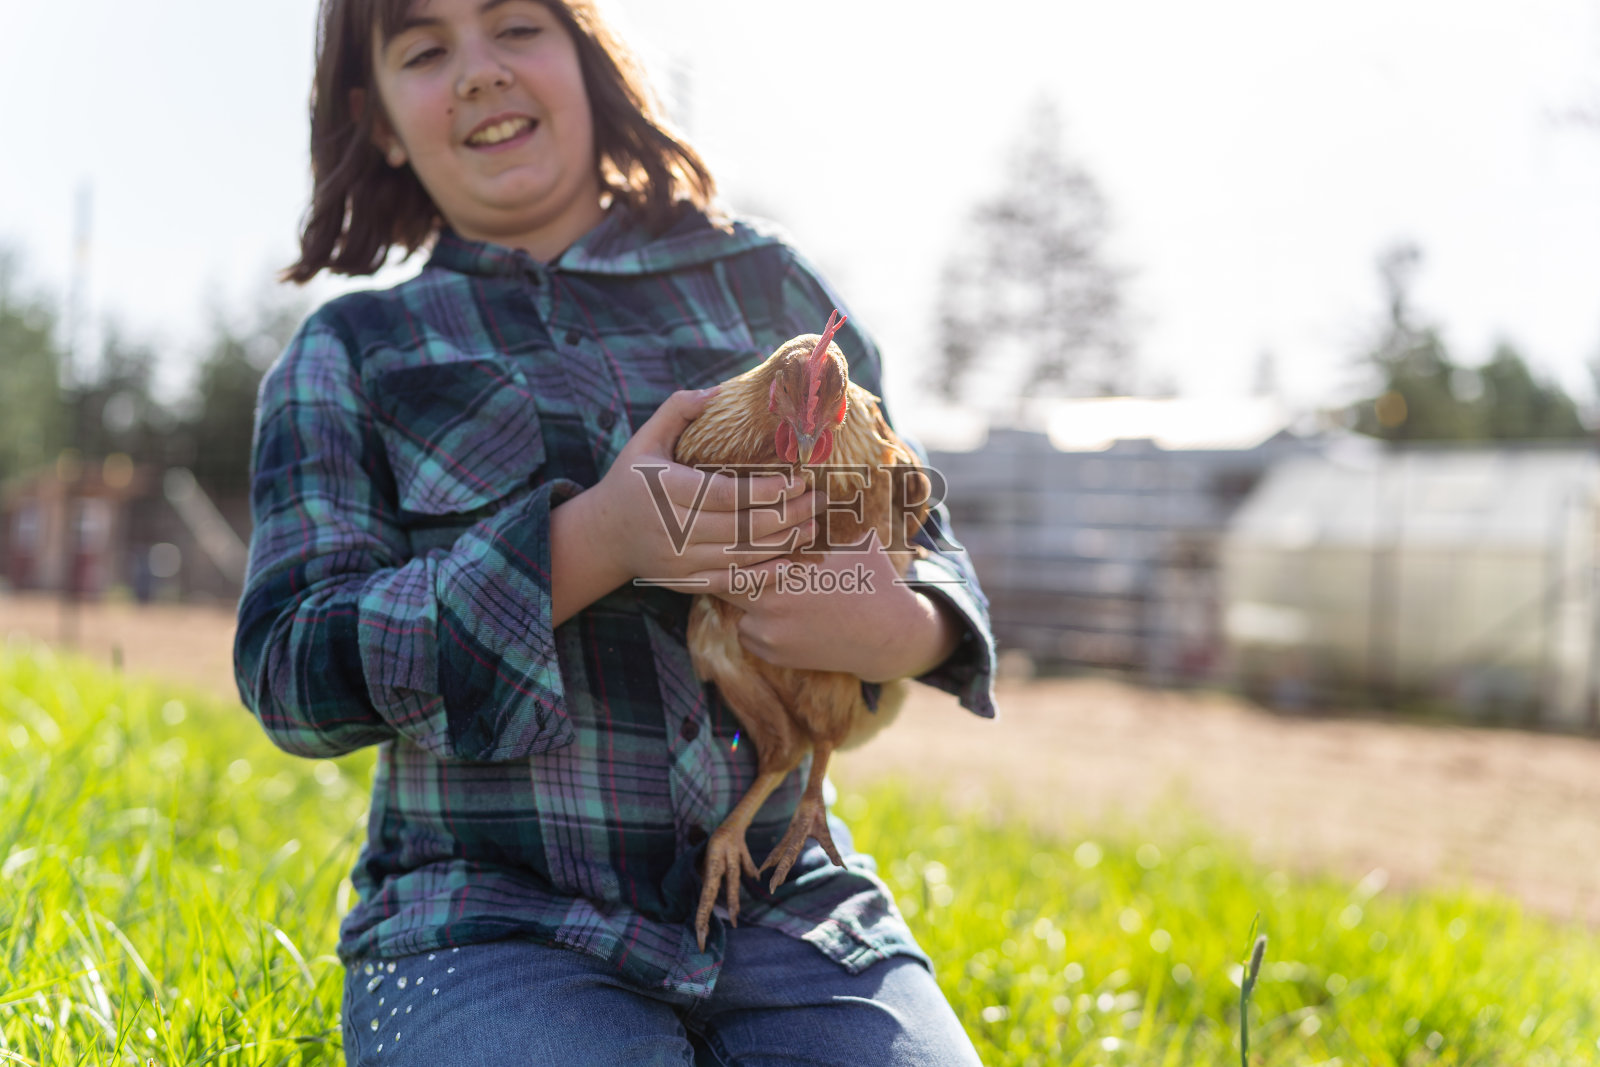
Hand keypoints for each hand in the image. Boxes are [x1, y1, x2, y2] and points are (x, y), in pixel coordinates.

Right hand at [586, 389, 822, 584]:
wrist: (603, 535)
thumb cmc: (632, 479)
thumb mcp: (645, 438)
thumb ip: (678, 409)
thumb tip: (716, 393)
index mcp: (665, 489)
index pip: (725, 494)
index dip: (765, 490)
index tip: (797, 478)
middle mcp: (672, 529)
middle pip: (741, 526)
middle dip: (786, 514)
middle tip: (817, 499)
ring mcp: (678, 560)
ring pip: (741, 555)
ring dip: (783, 541)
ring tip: (811, 523)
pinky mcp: (684, 582)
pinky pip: (731, 582)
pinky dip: (763, 574)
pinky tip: (790, 560)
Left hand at [712, 537, 961, 682]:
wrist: (889, 636)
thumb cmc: (872, 579)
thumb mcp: (853, 538)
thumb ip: (825, 514)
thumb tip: (811, 473)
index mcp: (785, 569)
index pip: (734, 551)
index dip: (728, 538)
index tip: (726, 527)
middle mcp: (769, 605)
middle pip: (724, 580)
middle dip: (726, 567)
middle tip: (723, 552)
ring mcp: (768, 635)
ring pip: (734, 608)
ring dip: (740, 595)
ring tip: (754, 579)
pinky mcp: (772, 654)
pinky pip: (748, 633)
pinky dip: (754, 621)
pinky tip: (775, 610)